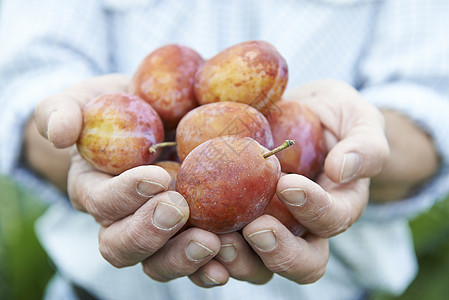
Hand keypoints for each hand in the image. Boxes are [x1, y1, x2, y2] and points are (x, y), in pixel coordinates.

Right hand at [33, 74, 222, 285]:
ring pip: (159, 262)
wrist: (151, 115)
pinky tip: (232, 257)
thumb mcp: (83, 100)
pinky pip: (194, 260)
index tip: (158, 176)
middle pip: (123, 246)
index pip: (102, 202)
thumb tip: (59, 134)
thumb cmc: (115, 109)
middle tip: (179, 210)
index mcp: (95, 190)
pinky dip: (210, 265)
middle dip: (149, 234)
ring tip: (213, 243)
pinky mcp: (187, 230)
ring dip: (183, 258)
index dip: (125, 195)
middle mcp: (123, 218)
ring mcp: (157, 229)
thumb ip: (60, 110)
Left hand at [200, 79, 389, 284]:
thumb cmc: (332, 117)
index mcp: (335, 207)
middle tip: (254, 229)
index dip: (314, 210)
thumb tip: (342, 170)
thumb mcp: (358, 119)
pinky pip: (220, 248)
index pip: (332, 221)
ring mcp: (266, 228)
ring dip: (237, 259)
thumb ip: (365, 145)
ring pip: (256, 266)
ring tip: (214, 237)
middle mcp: (302, 228)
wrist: (296, 113)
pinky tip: (186, 231)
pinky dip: (203, 249)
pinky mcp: (233, 219)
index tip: (288, 183)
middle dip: (278, 252)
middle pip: (298, 263)